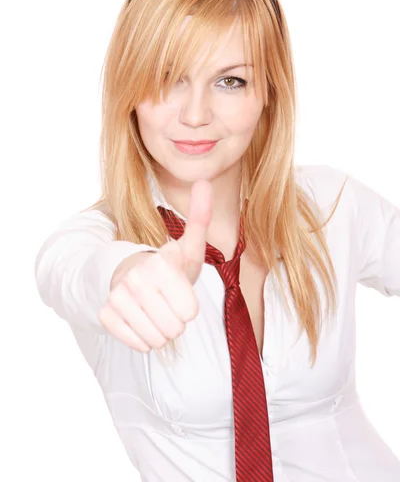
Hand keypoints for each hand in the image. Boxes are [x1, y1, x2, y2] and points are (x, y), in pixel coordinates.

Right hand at [98, 179, 212, 352]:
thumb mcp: (188, 246)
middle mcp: (136, 278)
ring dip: (161, 331)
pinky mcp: (105, 314)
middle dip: (176, 320)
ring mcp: (117, 296)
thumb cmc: (168, 266)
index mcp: (160, 262)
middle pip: (174, 328)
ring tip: (156, 311)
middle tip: (167, 303)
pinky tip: (141, 319)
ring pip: (156, 339)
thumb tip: (205, 180)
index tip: (180, 290)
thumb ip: (200, 218)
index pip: (190, 311)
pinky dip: (143, 338)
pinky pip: (138, 344)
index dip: (189, 306)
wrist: (131, 275)